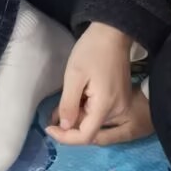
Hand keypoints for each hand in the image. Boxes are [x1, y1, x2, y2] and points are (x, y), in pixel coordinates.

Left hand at [48, 24, 150, 145]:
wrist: (113, 32)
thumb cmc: (92, 50)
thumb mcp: (74, 76)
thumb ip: (68, 104)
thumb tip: (65, 127)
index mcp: (106, 106)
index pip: (86, 135)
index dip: (66, 137)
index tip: (49, 128)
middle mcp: (118, 110)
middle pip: (90, 128)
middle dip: (69, 124)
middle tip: (51, 114)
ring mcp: (121, 105)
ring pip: (94, 120)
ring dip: (75, 116)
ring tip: (59, 104)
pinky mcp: (120, 98)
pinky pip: (100, 111)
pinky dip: (84, 109)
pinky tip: (74, 99)